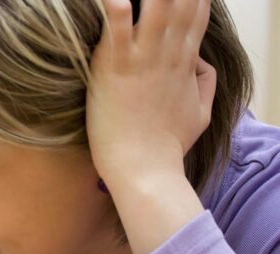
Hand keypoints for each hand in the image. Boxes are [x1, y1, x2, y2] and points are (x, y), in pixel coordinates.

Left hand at [87, 0, 215, 188]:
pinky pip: (115, 29)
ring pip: (154, 7)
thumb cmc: (166, 146)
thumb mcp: (200, 114)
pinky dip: (114, 8)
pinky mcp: (114, 69)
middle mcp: (168, 54)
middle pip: (179, 2)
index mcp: (186, 62)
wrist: (144, 169)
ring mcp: (142, 59)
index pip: (196, 13)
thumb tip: (201, 62)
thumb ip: (205, 83)